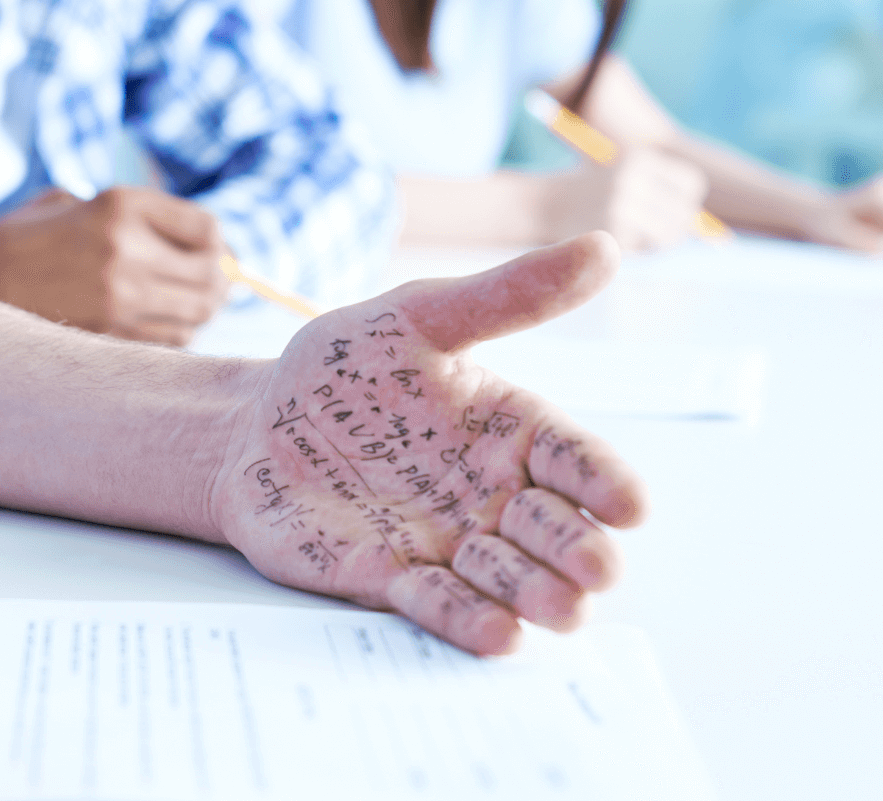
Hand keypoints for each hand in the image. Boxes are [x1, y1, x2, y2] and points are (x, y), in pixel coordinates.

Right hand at [0, 186, 229, 344]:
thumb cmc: (37, 232)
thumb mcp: (86, 201)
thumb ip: (142, 218)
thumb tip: (210, 248)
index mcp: (121, 205)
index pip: (207, 229)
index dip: (219, 242)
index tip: (214, 249)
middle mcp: (125, 249)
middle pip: (210, 274)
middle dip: (222, 279)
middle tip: (218, 281)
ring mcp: (117, 295)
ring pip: (197, 311)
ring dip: (205, 308)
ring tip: (194, 302)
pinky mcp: (108, 331)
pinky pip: (171, 339)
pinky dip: (180, 332)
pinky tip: (166, 322)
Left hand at [210, 233, 645, 654]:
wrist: (252, 424)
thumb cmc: (345, 368)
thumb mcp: (421, 316)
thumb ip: (508, 295)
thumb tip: (604, 248)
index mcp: (513, 431)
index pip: (577, 461)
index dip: (605, 483)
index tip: (630, 504)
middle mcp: (492, 495)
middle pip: (554, 530)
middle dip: (578, 552)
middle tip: (594, 568)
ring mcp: (446, 543)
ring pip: (507, 578)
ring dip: (534, 594)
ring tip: (554, 606)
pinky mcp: (392, 579)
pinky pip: (439, 607)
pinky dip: (468, 621)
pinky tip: (497, 634)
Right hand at [540, 148, 708, 250]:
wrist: (543, 204)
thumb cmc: (594, 193)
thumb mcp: (629, 178)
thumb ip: (666, 198)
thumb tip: (713, 234)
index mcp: (640, 158)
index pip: (692, 184)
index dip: (686, 201)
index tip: (672, 209)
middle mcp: (632, 178)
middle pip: (684, 213)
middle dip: (675, 227)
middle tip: (654, 232)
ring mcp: (620, 206)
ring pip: (668, 236)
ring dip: (657, 242)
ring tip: (635, 236)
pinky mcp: (610, 232)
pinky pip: (642, 249)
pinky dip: (633, 249)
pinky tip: (612, 239)